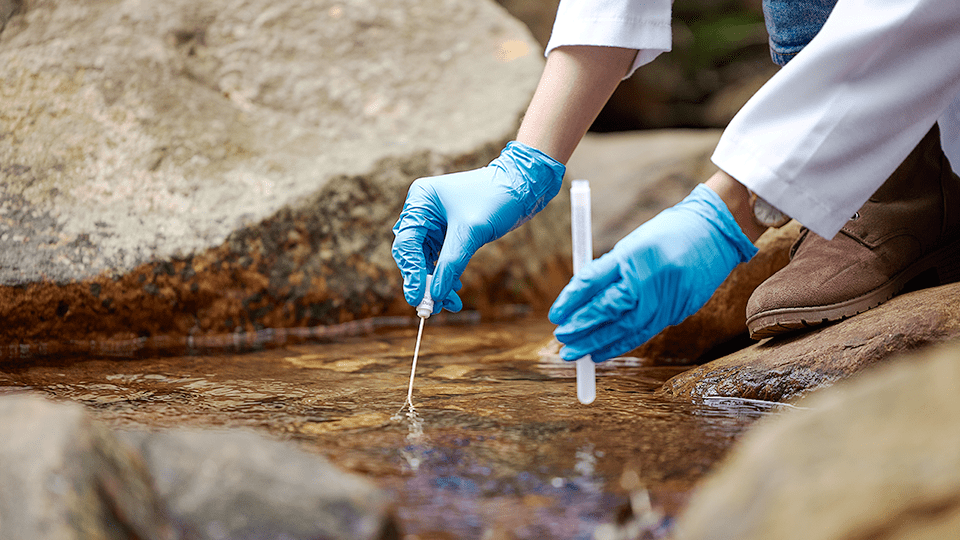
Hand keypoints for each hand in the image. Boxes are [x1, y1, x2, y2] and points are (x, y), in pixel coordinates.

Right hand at [392, 142, 564, 312]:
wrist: (523, 186)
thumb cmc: (496, 198)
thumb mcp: (471, 232)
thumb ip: (451, 263)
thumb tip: (435, 295)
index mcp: (420, 201)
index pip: (407, 243)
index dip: (411, 273)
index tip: (417, 298)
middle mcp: (423, 211)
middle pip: (414, 254)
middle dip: (425, 281)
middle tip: (433, 308)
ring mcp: (436, 222)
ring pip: (427, 260)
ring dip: (437, 282)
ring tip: (451, 304)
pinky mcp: (449, 231)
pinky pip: (442, 258)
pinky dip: (447, 274)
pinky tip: (455, 288)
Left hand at [549, 184, 758, 361]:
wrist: (716, 232)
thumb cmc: (666, 234)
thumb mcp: (633, 244)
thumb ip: (608, 271)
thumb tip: (578, 302)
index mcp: (632, 252)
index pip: (592, 280)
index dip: (571, 300)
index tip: (555, 315)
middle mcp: (649, 276)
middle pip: (608, 308)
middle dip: (582, 327)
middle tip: (561, 339)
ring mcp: (667, 296)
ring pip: (626, 327)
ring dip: (598, 343)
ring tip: (575, 353)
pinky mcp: (679, 310)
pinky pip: (644, 332)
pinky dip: (621, 345)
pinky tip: (602, 352)